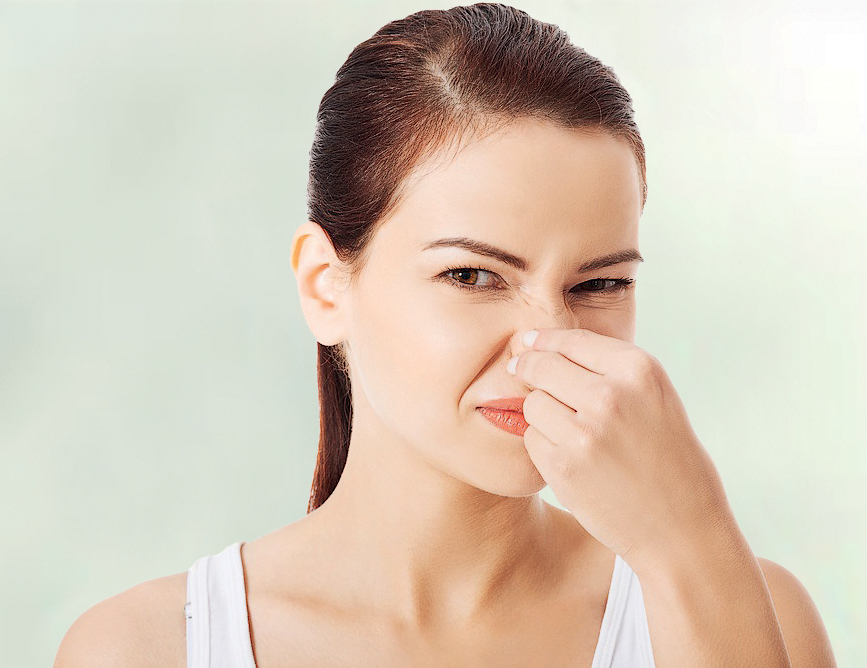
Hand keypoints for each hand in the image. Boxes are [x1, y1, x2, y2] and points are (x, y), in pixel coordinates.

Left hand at [511, 327, 738, 574]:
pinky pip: (531, 438)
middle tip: (523, 376)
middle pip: (541, 366)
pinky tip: (573, 461)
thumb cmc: (668, 460)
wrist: (682, 530)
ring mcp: (585, 432)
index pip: (571, 339)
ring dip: (542, 415)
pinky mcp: (564, 466)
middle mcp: (611, 395)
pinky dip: (543, 447)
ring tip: (574, 434)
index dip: (543, 340)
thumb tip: (543, 344)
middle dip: (530, 371)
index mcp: (639, 370)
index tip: (527, 343)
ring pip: (532, 403)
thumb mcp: (655, 398)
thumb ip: (609, 370)